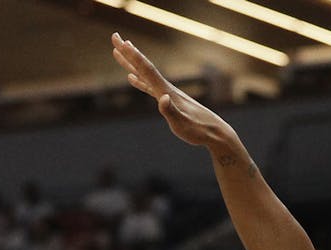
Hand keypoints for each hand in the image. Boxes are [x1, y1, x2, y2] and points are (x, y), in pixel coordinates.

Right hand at [111, 33, 237, 151]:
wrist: (215, 133)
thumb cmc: (198, 131)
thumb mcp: (182, 124)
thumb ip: (171, 111)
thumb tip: (162, 98)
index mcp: (166, 91)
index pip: (147, 70)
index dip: (133, 56)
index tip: (121, 42)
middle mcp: (165, 88)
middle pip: (143, 67)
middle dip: (128, 53)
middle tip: (114, 36)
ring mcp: (167, 94)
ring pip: (144, 75)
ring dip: (131, 63)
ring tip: (118, 51)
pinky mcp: (169, 101)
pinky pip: (149, 87)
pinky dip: (139, 81)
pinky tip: (131, 78)